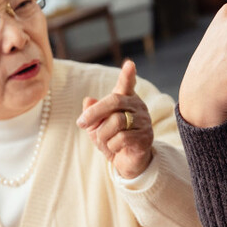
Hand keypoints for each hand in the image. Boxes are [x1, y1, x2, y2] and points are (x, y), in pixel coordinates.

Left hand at [75, 60, 153, 178]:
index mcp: (126, 99)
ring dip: (103, 134)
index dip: (127, 75)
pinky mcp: (145, 137)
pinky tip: (116, 148)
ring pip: (116, 122)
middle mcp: (137, 106)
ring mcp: (144, 121)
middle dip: (94, 112)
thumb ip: (91, 113)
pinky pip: (121, 139)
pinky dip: (111, 146)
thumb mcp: (96, 126)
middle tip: (81, 123)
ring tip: (105, 141)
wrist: (125, 162)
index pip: (127, 84)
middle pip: (114, 101)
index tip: (129, 64)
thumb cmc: (111, 139)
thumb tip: (88, 100)